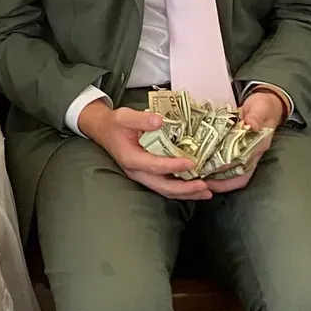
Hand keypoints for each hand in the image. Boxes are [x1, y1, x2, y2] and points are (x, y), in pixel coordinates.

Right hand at [78, 101, 213, 200]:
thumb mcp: (124, 116)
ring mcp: (143, 176)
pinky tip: (197, 189)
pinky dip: (183, 189)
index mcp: (131, 159)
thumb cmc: (115, 123)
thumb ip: (141, 119)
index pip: (154, 165)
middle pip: (162, 187)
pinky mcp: (149, 175)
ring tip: (206, 192)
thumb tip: (159, 121)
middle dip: (185, 189)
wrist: (104, 130)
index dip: (173, 165)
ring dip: (187, 193)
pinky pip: (166, 186)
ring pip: (166, 191)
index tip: (191, 163)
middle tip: (204, 186)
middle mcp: (137, 172)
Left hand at [206, 89, 284, 194]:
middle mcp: (249, 155)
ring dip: (213, 176)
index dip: (228, 177)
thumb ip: (257, 116)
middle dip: (216, 181)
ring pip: (227, 173)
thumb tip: (252, 125)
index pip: (244, 171)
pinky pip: (223, 161)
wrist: (264, 104)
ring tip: (196, 175)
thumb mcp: (261, 108)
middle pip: (233, 176)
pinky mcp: (232, 147)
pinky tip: (198, 163)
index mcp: (257, 149)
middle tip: (198, 179)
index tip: (211, 176)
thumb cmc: (263, 107)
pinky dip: (212, 165)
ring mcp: (240, 152)